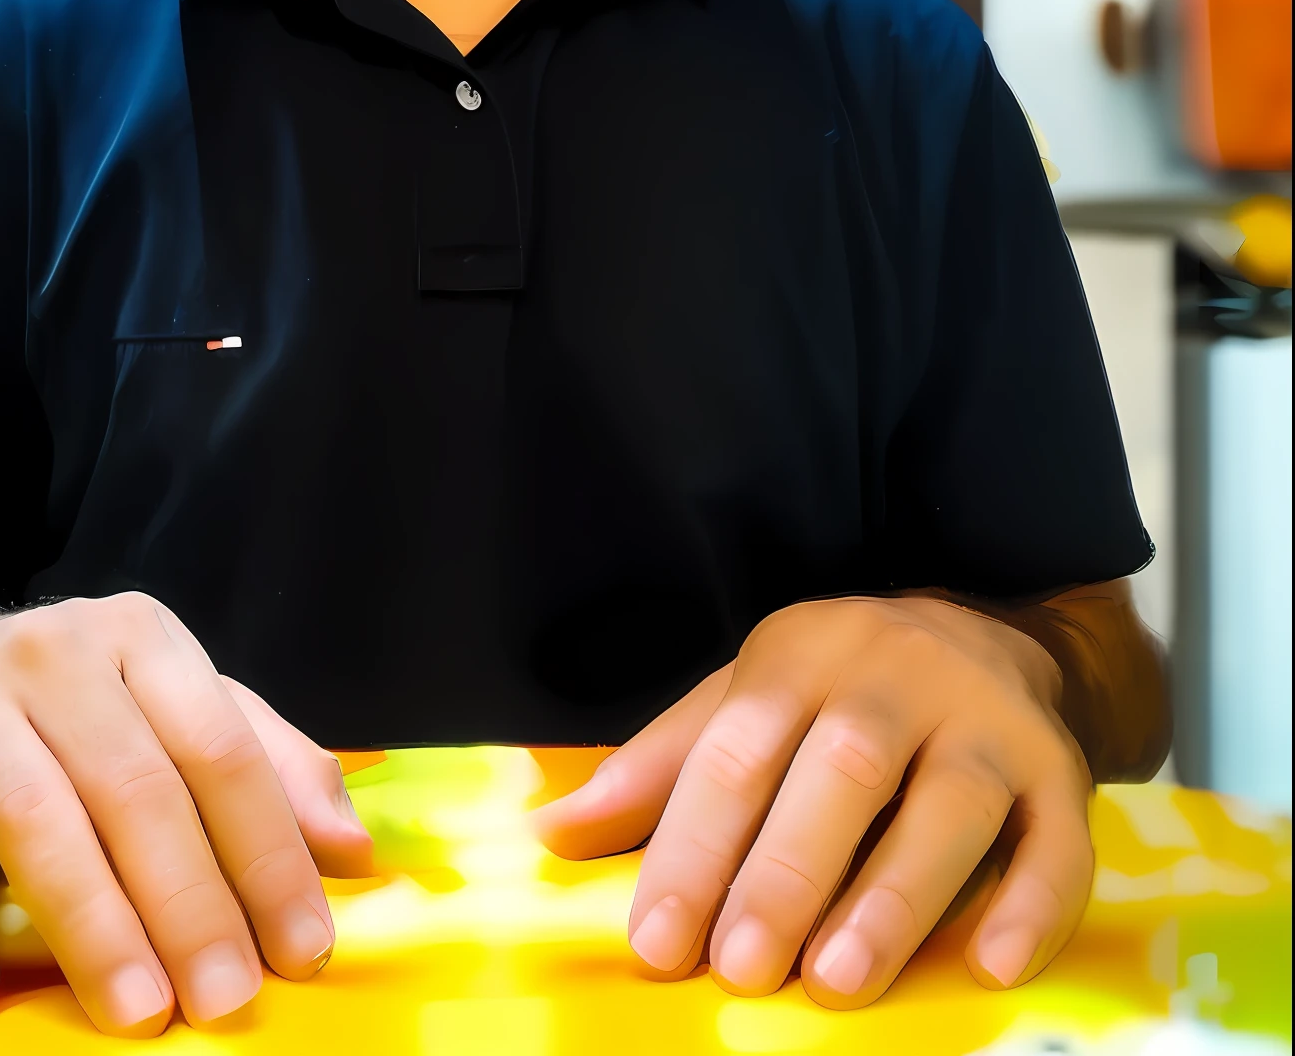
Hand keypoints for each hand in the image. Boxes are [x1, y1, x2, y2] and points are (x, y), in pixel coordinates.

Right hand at [0, 593, 372, 1035]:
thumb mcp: (172, 703)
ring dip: (97, 927)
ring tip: (141, 1013)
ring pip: (43, 820)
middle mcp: (55, 654)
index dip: (268, 851)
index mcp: (141, 637)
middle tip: (227, 999)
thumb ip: (266, 762)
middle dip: (192, 904)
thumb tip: (354, 851)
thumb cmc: (72, 706)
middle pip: (139, 789)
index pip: (221, 748)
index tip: (304, 946)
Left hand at [535, 594, 1092, 1007]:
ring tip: (838, 980)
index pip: (738, 746)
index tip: (657, 941)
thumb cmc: (838, 691)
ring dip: (896, 895)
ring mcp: (988, 719)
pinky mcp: (1062, 771)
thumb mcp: (744, 700)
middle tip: (743, 967)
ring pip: (949, 802)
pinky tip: (992, 968)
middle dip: (787, 872)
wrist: (989, 633)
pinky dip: (1031, 906)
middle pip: (843, 769)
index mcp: (802, 653)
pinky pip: (1060, 840)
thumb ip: (659, 769)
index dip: (694, 844)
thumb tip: (549, 833)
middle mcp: (897, 674)